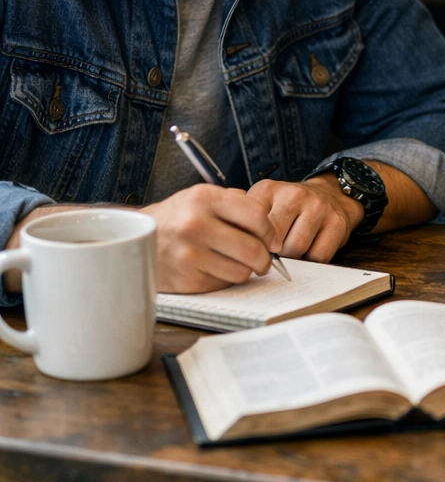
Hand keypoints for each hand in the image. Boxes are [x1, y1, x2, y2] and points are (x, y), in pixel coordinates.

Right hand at [142, 184, 278, 293]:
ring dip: (246, 270)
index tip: (271, 239)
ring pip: (241, 271)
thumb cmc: (178, 217)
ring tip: (239, 263)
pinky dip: (226, 279)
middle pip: (253, 248)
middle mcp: (195, 224)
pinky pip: (223, 284)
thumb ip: (236, 203)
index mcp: (204, 198)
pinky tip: (217, 269)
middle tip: (265, 259)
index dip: (270, 230)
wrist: (136, 239)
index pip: (256, 214)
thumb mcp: (202, 197)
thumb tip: (271, 228)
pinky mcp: (185, 280)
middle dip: (266, 258)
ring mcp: (188, 254)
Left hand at [246, 175, 363, 262]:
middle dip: (270, 254)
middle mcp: (295, 194)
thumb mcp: (262, 204)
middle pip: (274, 238)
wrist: (331, 194)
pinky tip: (308, 251)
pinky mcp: (337, 223)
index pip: (251, 223)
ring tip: (290, 252)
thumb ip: (240, 218)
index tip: (251, 251)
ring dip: (292, 258)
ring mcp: (318, 207)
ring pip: (297, 248)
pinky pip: (318, 256)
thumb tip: (222, 237)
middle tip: (271, 257)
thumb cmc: (289, 207)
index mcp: (269, 189)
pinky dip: (311, 261)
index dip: (249, 244)